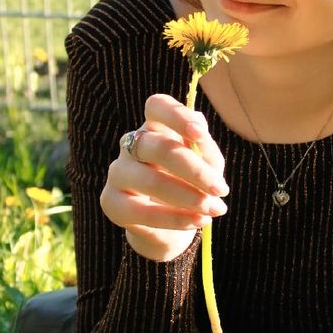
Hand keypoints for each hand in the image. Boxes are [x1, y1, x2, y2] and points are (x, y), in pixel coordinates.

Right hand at [99, 93, 229, 261]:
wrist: (172, 226)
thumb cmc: (193, 185)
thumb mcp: (209, 166)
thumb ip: (205, 149)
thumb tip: (200, 133)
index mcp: (155, 126)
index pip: (156, 106)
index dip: (177, 116)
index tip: (200, 134)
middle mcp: (131, 144)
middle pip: (158, 147)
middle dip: (195, 170)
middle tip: (221, 190)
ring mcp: (118, 172)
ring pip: (150, 180)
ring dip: (189, 197)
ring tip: (215, 209)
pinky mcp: (110, 202)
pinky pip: (142, 211)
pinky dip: (175, 218)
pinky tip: (197, 221)